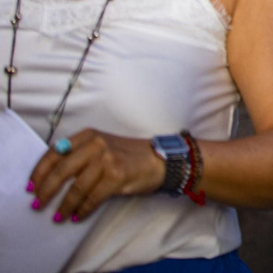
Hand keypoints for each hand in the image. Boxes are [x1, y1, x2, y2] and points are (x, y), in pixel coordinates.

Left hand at [28, 130, 165, 221]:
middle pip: (61, 170)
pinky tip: (78, 215)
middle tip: (38, 205)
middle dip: (46, 191)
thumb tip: (51, 177)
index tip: (31, 186)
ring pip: (76, 188)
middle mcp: (96, 144)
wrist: (160, 160)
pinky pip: (92, 198)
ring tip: (58, 216)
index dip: (39, 171)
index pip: (55, 152)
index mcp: (89, 135)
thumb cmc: (128, 156)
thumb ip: (79, 154)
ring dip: (64, 205)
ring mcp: (107, 159)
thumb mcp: (102, 146)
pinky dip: (83, 209)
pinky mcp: (117, 176)